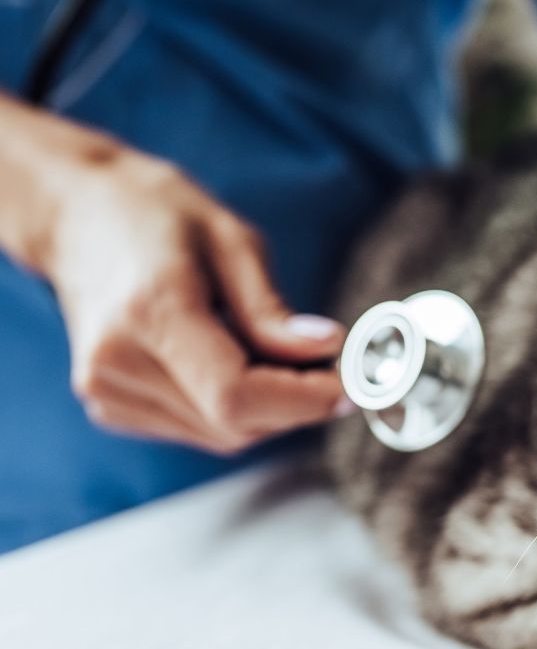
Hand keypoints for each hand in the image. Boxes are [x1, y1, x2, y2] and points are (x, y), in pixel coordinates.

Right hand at [0, 96, 348, 453]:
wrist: (76, 216)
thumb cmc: (153, 213)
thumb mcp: (230, 239)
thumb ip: (272, 311)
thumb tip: (326, 351)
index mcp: (150, 312)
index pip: (235, 395)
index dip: (302, 401)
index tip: (348, 386)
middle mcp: (117, 363)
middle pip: (233, 424)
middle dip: (295, 404)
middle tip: (330, 367)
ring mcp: (106, 391)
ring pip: (219, 435)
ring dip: (268, 409)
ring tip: (280, 355)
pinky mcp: (109, 406)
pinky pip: (196, 428)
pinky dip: (233, 408)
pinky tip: (236, 362)